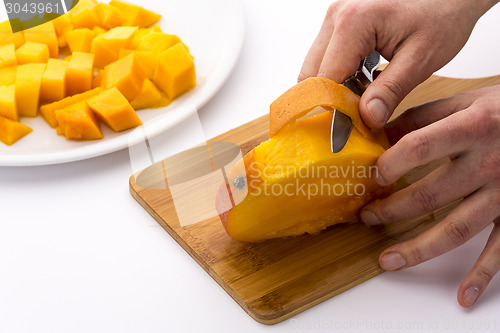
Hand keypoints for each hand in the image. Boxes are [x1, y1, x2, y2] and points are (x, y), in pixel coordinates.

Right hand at [298, 0, 497, 128]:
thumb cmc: (442, 15)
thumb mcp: (420, 59)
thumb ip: (391, 91)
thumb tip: (367, 118)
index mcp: (353, 22)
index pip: (325, 79)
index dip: (333, 109)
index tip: (348, 130)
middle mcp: (336, 16)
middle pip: (311, 74)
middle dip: (332, 99)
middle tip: (359, 114)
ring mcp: (335, 18)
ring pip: (316, 68)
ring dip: (336, 88)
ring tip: (368, 93)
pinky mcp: (339, 23)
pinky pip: (327, 58)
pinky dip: (341, 76)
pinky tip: (366, 79)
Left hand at [360, 85, 499, 307]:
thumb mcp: (466, 102)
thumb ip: (421, 117)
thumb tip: (376, 132)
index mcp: (473, 127)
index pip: (420, 147)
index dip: (390, 163)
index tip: (370, 176)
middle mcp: (489, 162)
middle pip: (430, 194)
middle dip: (392, 209)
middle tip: (367, 217)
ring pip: (457, 228)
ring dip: (418, 248)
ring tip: (388, 260)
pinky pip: (499, 249)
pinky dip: (482, 275)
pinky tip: (462, 295)